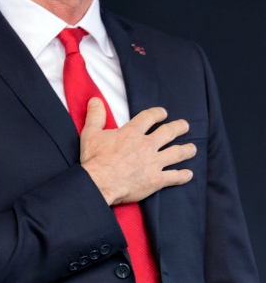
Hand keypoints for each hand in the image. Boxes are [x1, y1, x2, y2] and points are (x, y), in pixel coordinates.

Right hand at [80, 99, 195, 204]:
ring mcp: (154, 162)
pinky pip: (175, 176)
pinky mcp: (156, 179)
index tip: (163, 113)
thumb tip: (95, 100)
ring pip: (177, 153)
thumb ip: (95, 115)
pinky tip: (188, 174)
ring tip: (192, 148)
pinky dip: (183, 175)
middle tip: (185, 125)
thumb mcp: (90, 133)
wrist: (99, 182)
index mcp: (132, 132)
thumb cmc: (95, 159)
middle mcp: (147, 145)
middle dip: (179, 127)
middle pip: (169, 132)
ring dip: (187, 150)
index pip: (149, 117)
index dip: (157, 113)